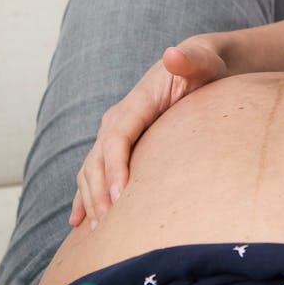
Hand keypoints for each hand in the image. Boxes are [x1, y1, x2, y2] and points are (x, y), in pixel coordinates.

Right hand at [69, 38, 226, 228]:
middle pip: (98, 159)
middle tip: (109, 226)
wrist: (197, 64)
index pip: (116, 138)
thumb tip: (172, 54)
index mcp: (135, 103)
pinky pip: (96, 171)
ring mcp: (115, 131)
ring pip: (91, 169)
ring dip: (90, 199)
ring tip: (99, 230)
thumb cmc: (204, 66)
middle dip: (99, 193)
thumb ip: (189, 60)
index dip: (115, 167)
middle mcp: (118, 118)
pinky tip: (79, 221)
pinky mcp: (119, 144)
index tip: (121, 197)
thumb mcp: (203, 61)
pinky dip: (85, 195)